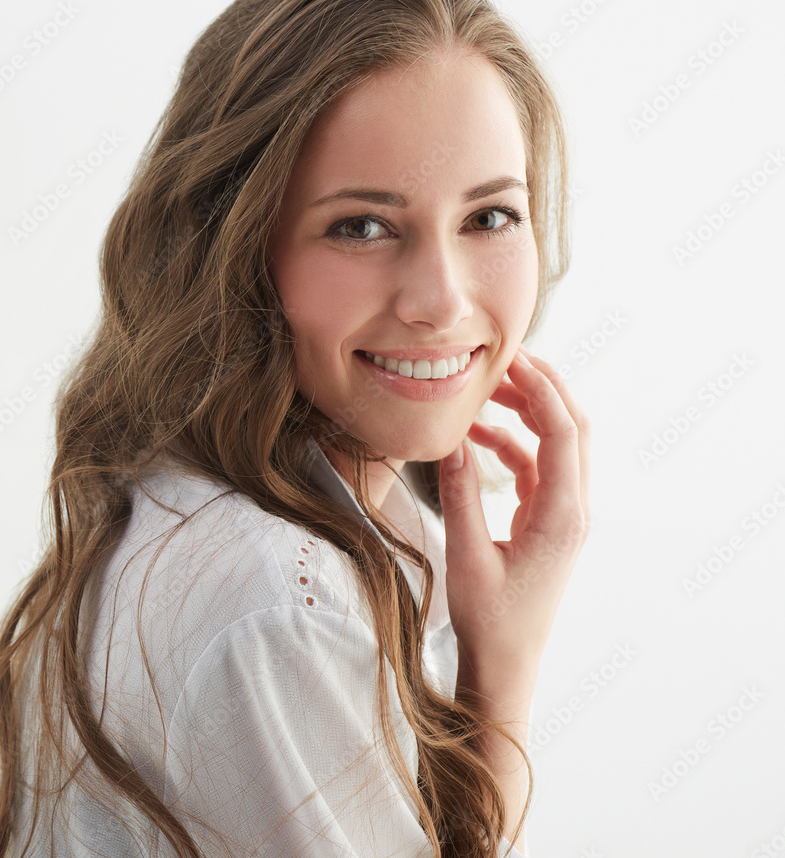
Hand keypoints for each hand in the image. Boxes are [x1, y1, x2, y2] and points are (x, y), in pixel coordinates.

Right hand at [439, 345, 590, 679]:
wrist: (507, 664)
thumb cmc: (490, 620)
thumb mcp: (467, 557)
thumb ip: (460, 496)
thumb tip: (452, 441)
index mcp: (562, 515)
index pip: (562, 433)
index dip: (540, 389)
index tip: (510, 358)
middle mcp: (572, 509)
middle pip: (572, 428)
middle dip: (543, 387)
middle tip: (504, 359)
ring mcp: (562, 514)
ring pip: (556, 445)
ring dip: (527, 413)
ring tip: (487, 390)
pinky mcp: (546, 521)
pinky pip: (535, 467)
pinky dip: (511, 444)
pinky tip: (476, 437)